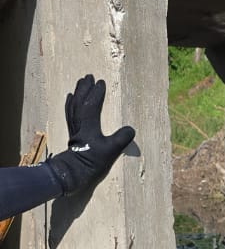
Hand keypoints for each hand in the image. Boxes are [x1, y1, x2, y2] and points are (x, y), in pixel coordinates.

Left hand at [48, 75, 135, 194]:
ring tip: (80, 82)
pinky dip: (70, 104)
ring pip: (73, 105)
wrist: (74, 172)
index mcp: (89, 125)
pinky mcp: (72, 132)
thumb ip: (121, 139)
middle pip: (80, 100)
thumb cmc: (92, 161)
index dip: (97, 93)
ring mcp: (74, 127)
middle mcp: (79, 122)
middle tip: (88, 76)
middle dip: (84, 88)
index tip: (101, 82)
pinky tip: (70, 98)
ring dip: (77, 93)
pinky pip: (69, 113)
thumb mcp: (111, 151)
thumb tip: (131, 129)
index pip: (92, 104)